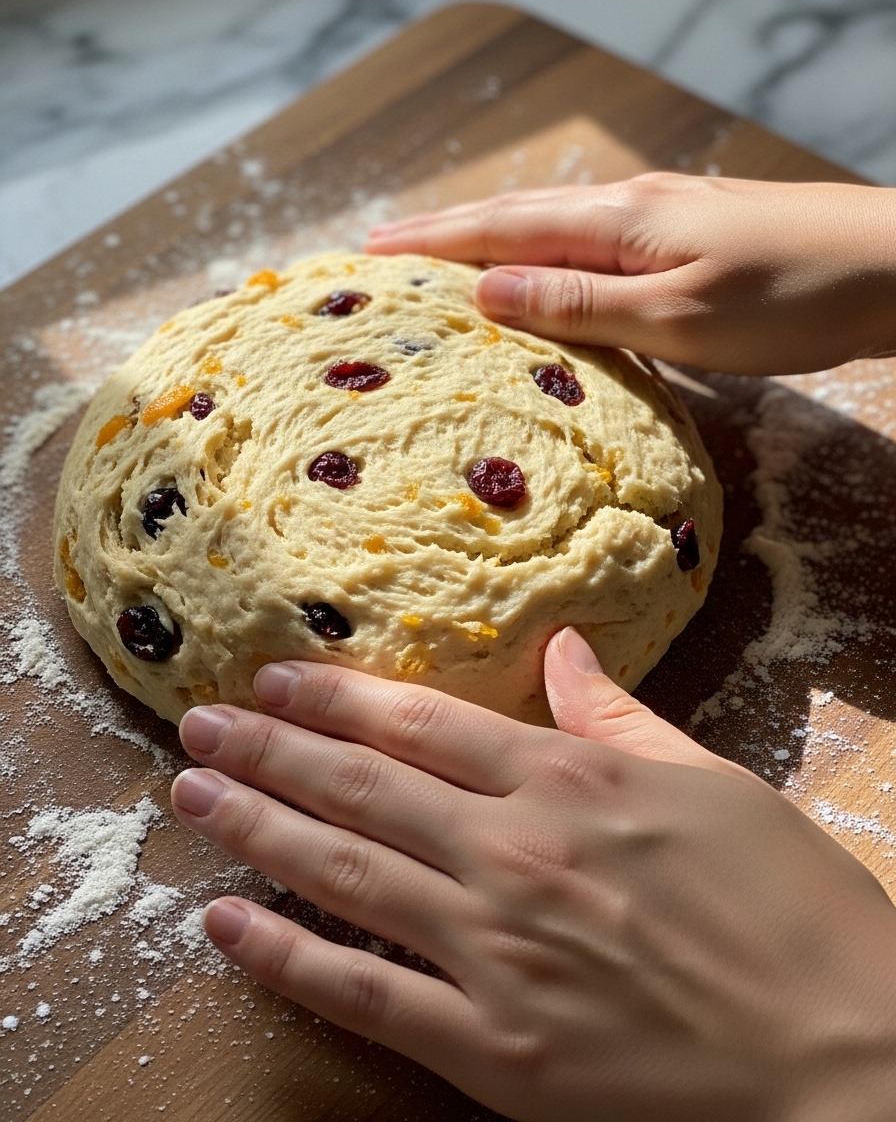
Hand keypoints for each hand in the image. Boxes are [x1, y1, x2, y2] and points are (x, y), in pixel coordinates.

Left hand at [171, 631, 895, 1121]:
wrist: (842, 1054)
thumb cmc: (789, 907)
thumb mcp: (713, 783)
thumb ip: (619, 716)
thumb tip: (564, 649)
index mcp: (569, 779)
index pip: (421, 724)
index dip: (337, 697)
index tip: (276, 679)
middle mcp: (514, 852)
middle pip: (360, 786)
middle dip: (269, 748)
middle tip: (200, 726)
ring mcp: (495, 951)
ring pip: (343, 873)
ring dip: (256, 827)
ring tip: (192, 797)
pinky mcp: (493, 1048)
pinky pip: (364, 992)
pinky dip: (286, 957)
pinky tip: (227, 924)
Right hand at [365, 173, 895, 374]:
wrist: (895, 265)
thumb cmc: (792, 297)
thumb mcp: (677, 317)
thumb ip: (579, 304)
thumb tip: (483, 291)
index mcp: (616, 222)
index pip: (498, 230)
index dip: (429, 243)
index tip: (367, 254)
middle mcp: (629, 207)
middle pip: (516, 216)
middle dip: (445, 235)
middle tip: (384, 254)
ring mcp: (661, 217)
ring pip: (553, 225)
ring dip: (491, 241)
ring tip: (444, 262)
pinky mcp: (689, 237)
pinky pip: (590, 243)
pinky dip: (544, 255)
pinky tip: (545, 275)